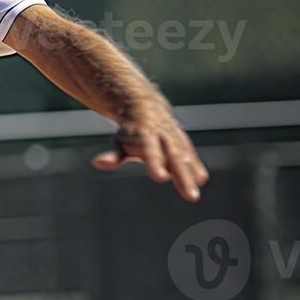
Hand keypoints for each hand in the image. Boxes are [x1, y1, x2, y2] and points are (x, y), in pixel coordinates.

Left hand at [91, 103, 209, 202]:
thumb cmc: (130, 130)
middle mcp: (162, 134)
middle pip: (173, 155)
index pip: (150, 150)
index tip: (161, 178)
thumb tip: (98, 163)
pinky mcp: (181, 138)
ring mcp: (174, 135)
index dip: (156, 162)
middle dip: (182, 175)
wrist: (145, 105)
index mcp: (145, 134)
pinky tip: (201, 179)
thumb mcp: (119, 141)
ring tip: (197, 186)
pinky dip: (195, 164)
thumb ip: (113, 154)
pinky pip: (189, 152)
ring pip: (185, 154)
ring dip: (192, 171)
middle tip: (189, 194)